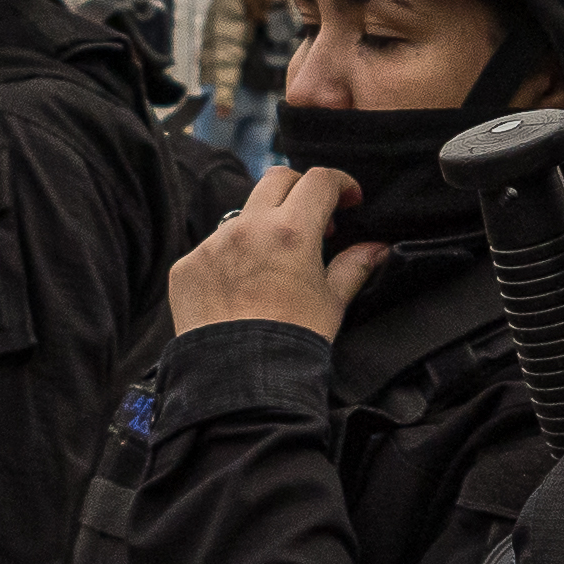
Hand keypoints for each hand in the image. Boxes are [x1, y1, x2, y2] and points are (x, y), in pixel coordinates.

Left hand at [167, 161, 382, 342]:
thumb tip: (376, 249)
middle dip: (300, 190)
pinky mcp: (187, 266)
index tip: (349, 200)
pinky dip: (231, 257)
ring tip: (275, 264)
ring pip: (243, 215)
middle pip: (277, 180)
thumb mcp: (332, 303)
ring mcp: (212, 245)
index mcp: (291, 232)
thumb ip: (354, 267)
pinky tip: (241, 288)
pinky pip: (212, 247)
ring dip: (263, 227)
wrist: (240, 383)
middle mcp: (248, 228)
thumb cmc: (292, 342)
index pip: (319, 181)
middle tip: (314, 219)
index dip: (340, 183)